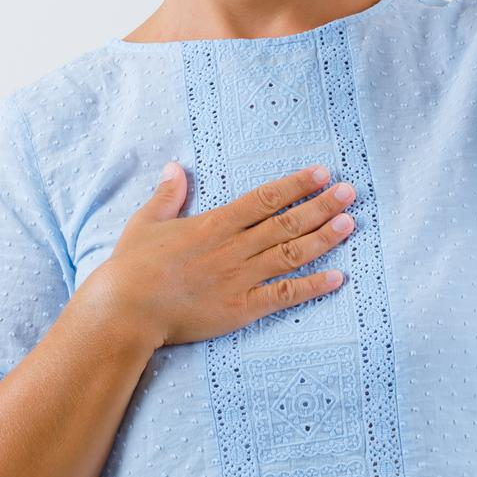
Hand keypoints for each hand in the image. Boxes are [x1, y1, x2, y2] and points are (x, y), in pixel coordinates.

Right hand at [78, 162, 357, 351]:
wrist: (126, 310)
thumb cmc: (132, 267)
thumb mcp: (146, 222)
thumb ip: (167, 195)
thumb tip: (174, 167)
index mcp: (214, 224)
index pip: (265, 199)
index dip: (295, 185)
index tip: (321, 173)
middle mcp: (233, 248)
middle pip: (287, 223)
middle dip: (321, 205)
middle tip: (350, 192)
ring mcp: (240, 279)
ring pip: (291, 255)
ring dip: (324, 238)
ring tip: (350, 223)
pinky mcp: (241, 309)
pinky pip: (284, 296)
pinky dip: (312, 287)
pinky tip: (338, 278)